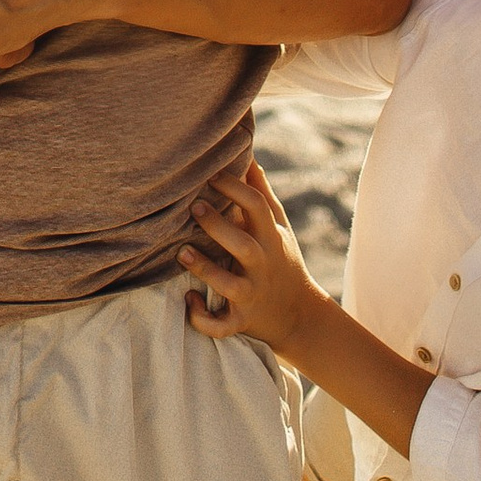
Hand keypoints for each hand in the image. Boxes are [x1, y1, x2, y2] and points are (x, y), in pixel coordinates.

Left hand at [179, 157, 320, 354]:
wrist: (300, 315)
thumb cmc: (282, 260)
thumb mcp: (279, 228)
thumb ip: (263, 194)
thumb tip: (249, 155)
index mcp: (270, 238)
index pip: (257, 207)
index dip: (235, 188)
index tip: (212, 175)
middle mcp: (262, 265)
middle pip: (242, 244)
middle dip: (217, 227)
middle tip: (193, 207)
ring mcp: (251, 293)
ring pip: (227, 284)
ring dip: (204, 269)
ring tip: (181, 252)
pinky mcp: (241, 320)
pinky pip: (221, 325)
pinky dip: (202, 318)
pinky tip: (188, 299)